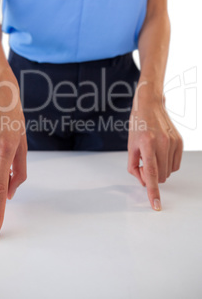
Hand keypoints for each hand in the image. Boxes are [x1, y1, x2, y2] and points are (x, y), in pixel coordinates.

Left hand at [127, 89, 182, 210]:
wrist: (150, 104)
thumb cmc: (137, 124)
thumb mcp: (130, 145)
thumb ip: (134, 166)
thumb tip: (143, 181)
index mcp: (146, 143)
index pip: (150, 173)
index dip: (153, 191)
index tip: (156, 204)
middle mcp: (161, 143)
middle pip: (160, 176)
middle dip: (151, 176)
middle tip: (143, 163)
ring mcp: (172, 142)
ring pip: (168, 172)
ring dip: (160, 169)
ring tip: (152, 154)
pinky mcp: (179, 142)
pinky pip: (175, 164)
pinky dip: (167, 164)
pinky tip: (161, 153)